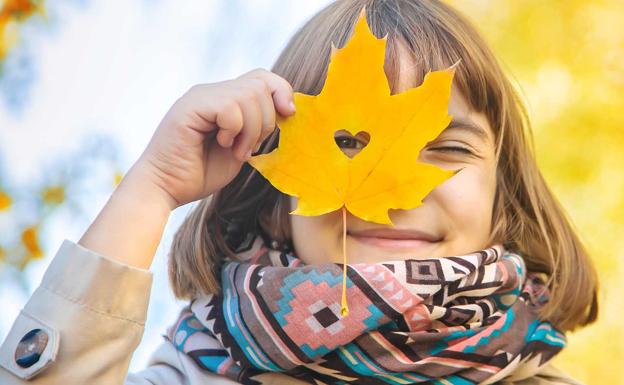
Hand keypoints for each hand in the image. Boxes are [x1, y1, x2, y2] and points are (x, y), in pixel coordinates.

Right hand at [133, 68, 295, 209]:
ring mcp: (200, 96)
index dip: (281, 92)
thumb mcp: (240, 147)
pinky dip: (234, 130)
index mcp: (223, 99)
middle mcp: (211, 92)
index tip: (288, 115)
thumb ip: (258, 127)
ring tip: (235, 149)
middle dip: (267, 120)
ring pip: (250, 94)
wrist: (165, 189)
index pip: (262, 77)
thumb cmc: (199, 174)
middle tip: (249, 146)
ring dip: (251, 130)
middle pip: (261, 83)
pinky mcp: (190, 106)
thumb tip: (287, 109)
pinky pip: (230, 107)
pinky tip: (221, 143)